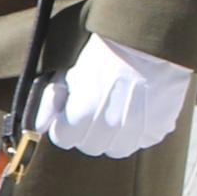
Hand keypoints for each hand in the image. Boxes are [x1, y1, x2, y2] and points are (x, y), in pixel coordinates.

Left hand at [37, 36, 188, 157]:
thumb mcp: (69, 75)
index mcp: (82, 113)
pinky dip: (137, 132)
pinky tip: (136, 111)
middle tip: (94, 111)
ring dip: (112, 137)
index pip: (63, 139)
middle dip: (86, 132)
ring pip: (116, 149)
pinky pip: (141, 142)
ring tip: (116, 111)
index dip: (63, 127)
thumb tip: (39, 126)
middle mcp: (109, 127)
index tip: (69, 117)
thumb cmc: (105, 57)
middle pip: (89, 146)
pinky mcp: (157, 130)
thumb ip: (50, 103)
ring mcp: (136, 131)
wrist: (148, 46)